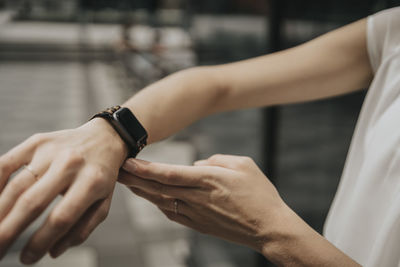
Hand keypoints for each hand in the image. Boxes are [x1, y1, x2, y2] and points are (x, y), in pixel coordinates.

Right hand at [0, 118, 127, 263]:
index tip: (27, 259)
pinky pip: (6, 163)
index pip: (61, 218)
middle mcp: (71, 164)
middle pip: (33, 203)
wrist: (104, 138)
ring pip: (16, 186)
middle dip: (9, 231)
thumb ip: (82, 228)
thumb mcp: (103, 203)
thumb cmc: (101, 177)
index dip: (41, 242)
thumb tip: (53, 252)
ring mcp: (51, 151)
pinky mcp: (37, 141)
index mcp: (92, 182)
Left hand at [118, 154, 288, 251]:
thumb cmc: (260, 194)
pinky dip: (158, 204)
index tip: (128, 162)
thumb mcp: (243, 164)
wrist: (268, 228)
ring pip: (161, 201)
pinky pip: (172, 213)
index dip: (146, 169)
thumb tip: (196, 166)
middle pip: (158, 188)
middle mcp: (198, 198)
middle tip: (116, 171)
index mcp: (208, 180)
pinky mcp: (198, 225)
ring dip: (142, 192)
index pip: (169, 174)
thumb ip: (216, 161)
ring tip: (127, 183)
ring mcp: (196, 214)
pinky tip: (150, 198)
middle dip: (135, 179)